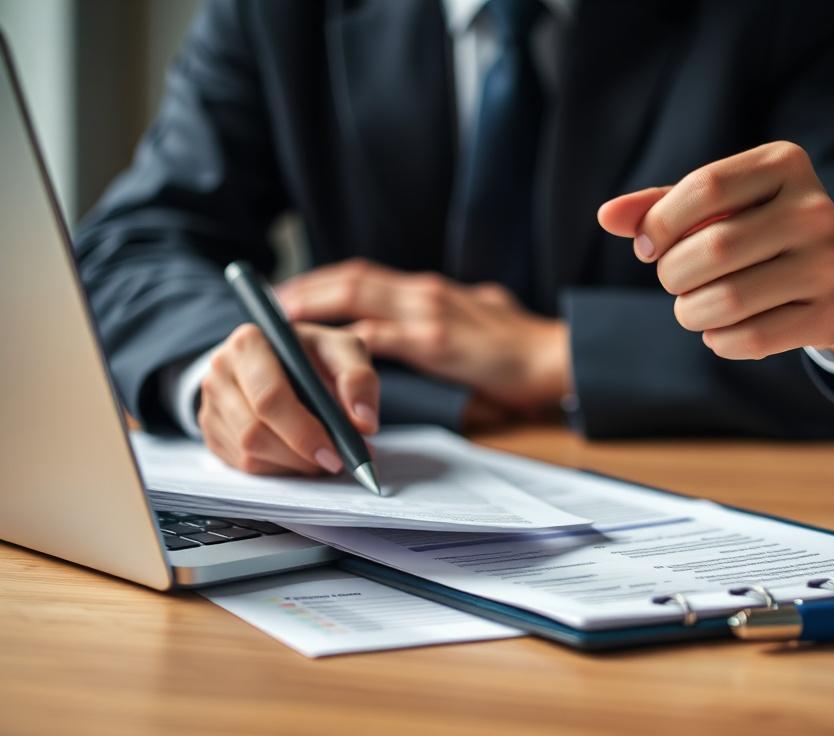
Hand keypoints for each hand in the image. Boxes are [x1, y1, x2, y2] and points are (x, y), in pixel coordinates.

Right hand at [197, 322, 378, 474]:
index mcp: (250, 343)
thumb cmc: (311, 354)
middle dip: (300, 455)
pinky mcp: (211, 431)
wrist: (277, 358)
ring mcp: (211, 403)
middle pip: (254, 431)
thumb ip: (358, 378)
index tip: (336, 452)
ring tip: (324, 457)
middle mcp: (221, 371)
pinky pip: (244, 464)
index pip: (270, 397)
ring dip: (293, 465)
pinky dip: (279, 467)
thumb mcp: (341, 350)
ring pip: (249, 453)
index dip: (304, 431)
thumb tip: (364, 422)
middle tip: (335, 463)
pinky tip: (301, 457)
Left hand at [276, 259, 570, 411]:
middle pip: (352, 277)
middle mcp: (424, 291)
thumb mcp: (481, 315)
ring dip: (316, 305)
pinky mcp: (435, 341)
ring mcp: (428, 313)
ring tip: (283, 320)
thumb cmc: (522, 345)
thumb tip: (435, 319)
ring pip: (357, 295)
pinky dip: (345, 342)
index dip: (325, 280)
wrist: (555, 357)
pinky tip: (323, 350)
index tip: (295, 291)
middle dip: (308, 286)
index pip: (366, 274)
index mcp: (431, 288)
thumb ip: (450, 314)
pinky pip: (378, 337)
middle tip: (271, 300)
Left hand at [598, 141, 833, 361]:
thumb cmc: (750, 231)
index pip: (705, 188)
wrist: (827, 275)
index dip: (660, 224)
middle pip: (715, 248)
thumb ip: (656, 208)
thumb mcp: (709, 208)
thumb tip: (606, 216)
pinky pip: (751, 339)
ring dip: (690, 312)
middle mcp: (816, 210)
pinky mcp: (828, 315)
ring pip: (728, 299)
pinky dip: (719, 341)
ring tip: (692, 308)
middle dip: (673, 274)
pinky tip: (718, 332)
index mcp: (785, 164)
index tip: (646, 248)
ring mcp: (828, 264)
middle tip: (674, 281)